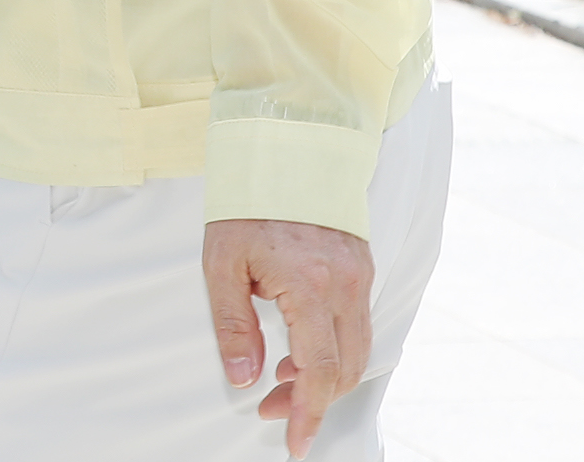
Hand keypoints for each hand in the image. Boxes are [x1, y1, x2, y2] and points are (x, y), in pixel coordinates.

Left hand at [204, 218, 375, 458]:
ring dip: (323, 378)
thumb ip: (233, 324)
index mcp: (310, 285)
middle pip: (344, 369)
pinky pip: (356, 326)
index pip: (319, 370)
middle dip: (311, 401)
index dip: (307, 413)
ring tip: (280, 381)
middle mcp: (345, 285)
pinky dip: (332, 350)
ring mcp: (359, 277)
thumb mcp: (222, 263)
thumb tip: (245, 377)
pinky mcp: (361, 268)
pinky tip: (298, 351)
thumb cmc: (245, 203)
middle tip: (273, 410)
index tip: (295, 442)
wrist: (283, 149)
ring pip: (356, 351)